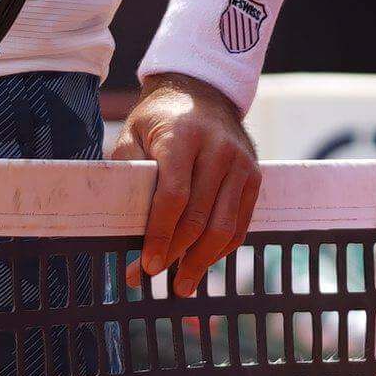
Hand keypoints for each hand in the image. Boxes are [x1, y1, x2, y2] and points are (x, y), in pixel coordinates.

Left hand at [114, 76, 260, 295]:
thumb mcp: (133, 133)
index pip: (174, 196)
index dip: (159, 235)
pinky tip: (203, 262)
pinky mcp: (254, 176)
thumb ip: (128, 173)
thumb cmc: (159, 119)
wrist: (203, 91)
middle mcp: (218, 149)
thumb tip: (121, 224)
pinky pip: (241, 223)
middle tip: (155, 277)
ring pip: (224, 227)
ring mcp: (241, 163)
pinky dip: (222, 249)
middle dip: (176, 255)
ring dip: (202, 261)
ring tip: (182, 284)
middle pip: (199, 217)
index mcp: (183, 136)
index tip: (146, 264)